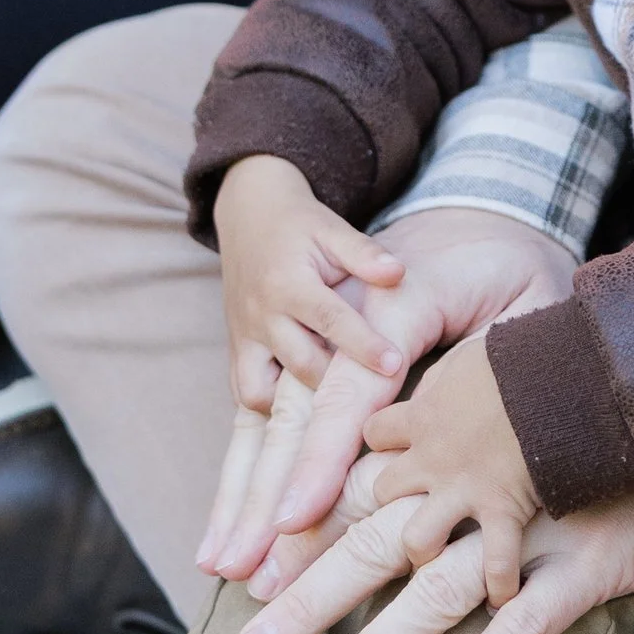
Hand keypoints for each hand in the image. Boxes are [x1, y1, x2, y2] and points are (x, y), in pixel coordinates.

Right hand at [200, 206, 576, 588]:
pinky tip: (225, 532)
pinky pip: (262, 416)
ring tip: (218, 566)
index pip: (350, 388)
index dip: (324, 458)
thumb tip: (509, 427)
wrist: (465, 207)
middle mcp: (333, 315)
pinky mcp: (295, 346)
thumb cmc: (506, 261)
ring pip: (266, 421)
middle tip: (245, 568)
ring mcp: (306, 328)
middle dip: (266, 495)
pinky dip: (242, 474)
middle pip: (294, 414)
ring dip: (240, 496)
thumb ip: (514, 355)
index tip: (298, 519)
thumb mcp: (531, 292)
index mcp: (396, 299)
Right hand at [211, 155, 407, 417]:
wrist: (249, 218)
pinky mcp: (236, 351)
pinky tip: (305, 415)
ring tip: (338, 409)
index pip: (329, 320)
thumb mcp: (332, 229)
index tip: (394, 365)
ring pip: (264, 390)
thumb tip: (397, 274)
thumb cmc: (300, 226)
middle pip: (300, 363)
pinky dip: (271, 408)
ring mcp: (244, 337)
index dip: (363, 344)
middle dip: (337, 384)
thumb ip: (364, 253)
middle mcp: (261, 315)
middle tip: (377, 398)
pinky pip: (245, 393)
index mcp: (287, 283)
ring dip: (300, 406)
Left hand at [234, 473, 633, 633]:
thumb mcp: (533, 429)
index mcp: (467, 454)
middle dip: (309, 599)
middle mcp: (487, 490)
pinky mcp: (588, 565)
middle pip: (379, 545)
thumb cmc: (617, 434)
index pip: (367, 494)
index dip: (307, 536)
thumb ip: (469, 446)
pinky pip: (527, 623)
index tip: (247, 575)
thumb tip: (403, 458)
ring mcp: (536, 528)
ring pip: (439, 593)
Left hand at [358, 333, 539, 607]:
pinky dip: (499, 584)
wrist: (557, 371)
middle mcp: (433, 455)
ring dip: (423, 553)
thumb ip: (455, 374)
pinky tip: (502, 598)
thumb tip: (448, 381)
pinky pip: (494, 561)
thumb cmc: (524, 353)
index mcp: (426, 413)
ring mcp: (465, 487)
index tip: (384, 455)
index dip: (376, 445)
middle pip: (380, 491)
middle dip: (377, 512)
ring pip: (415, 538)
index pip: (375, 432)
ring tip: (433, 568)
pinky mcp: (504, 508)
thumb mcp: (476, 353)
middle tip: (374, 532)